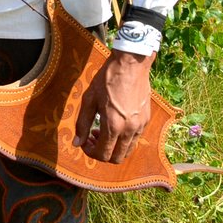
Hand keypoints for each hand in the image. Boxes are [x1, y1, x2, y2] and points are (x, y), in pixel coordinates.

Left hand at [72, 49, 154, 163]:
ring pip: (127, 150)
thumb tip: (77, 143)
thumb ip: (82, 124)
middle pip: (117, 158)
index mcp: (113, 125)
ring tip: (103, 131)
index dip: (90, 152)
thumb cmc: (106, 79)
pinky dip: (124, 139)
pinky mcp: (146, 120)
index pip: (102, 154)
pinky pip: (135, 139)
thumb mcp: (89, 100)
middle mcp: (129, 130)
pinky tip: (115, 124)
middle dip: (102, 153)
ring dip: (114, 147)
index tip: (84, 142)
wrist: (130, 64)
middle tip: (93, 138)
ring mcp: (140, 126)